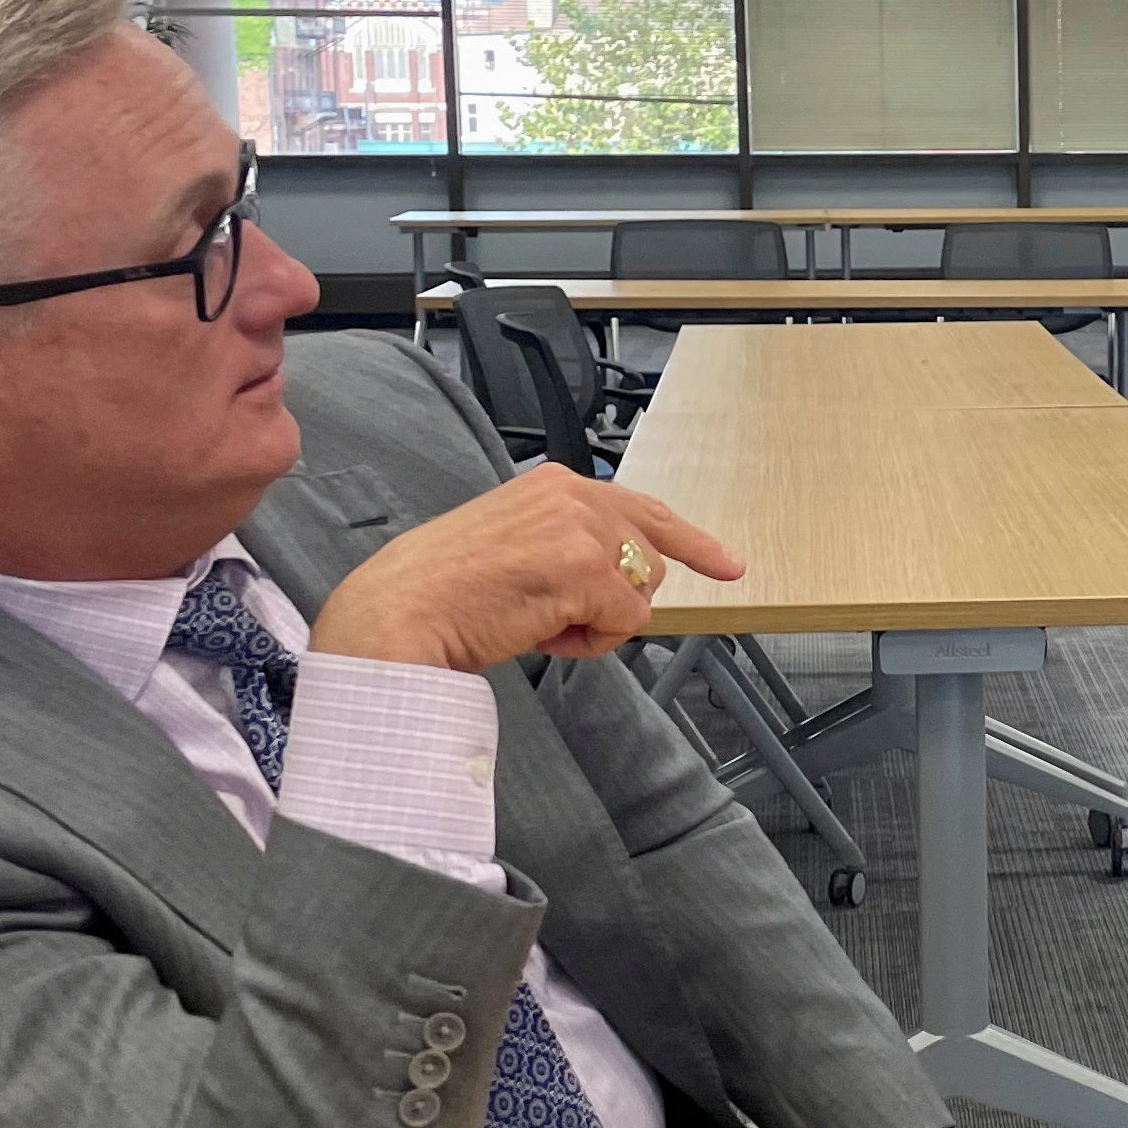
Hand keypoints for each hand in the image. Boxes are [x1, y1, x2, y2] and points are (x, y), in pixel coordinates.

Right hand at [311, 465, 741, 671]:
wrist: (399, 614)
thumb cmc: (443, 590)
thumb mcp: (514, 544)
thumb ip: (568, 544)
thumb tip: (621, 579)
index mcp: (555, 484)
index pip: (643, 509)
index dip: (691, 542)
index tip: (728, 563)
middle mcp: (574, 494)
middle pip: (648, 560)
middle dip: (615, 600)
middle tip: (556, 617)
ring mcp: (582, 529)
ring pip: (638, 594)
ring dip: (595, 623)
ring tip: (536, 619)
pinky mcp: (587, 569)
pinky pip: (626, 624)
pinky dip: (590, 643)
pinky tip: (541, 633)